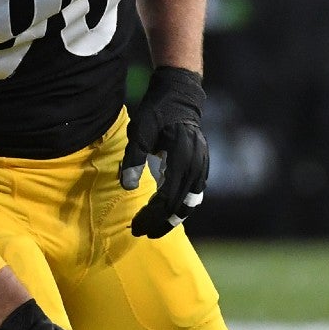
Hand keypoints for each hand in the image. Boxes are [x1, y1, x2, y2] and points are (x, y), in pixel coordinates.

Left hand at [119, 66, 208, 237]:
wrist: (180, 96)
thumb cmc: (156, 113)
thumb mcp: (139, 132)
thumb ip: (133, 160)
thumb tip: (126, 187)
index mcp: (182, 158)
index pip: (166, 198)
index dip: (151, 215)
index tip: (136, 228)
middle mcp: (197, 166)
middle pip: (179, 205)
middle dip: (159, 222)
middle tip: (141, 233)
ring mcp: (203, 167)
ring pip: (190, 203)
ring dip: (172, 218)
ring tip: (154, 230)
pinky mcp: (202, 166)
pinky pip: (194, 194)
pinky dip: (181, 207)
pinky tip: (168, 214)